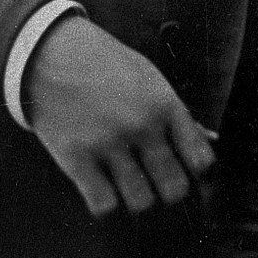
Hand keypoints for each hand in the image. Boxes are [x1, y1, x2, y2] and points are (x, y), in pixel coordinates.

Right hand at [24, 14, 216, 218]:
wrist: (48, 52)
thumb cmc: (104, 64)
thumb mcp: (148, 78)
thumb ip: (177, 113)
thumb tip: (209, 141)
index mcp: (164, 104)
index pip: (201, 160)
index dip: (197, 173)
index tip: (186, 171)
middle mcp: (141, 125)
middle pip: (175, 190)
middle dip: (168, 192)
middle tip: (156, 182)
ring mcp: (108, 143)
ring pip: (141, 203)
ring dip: (137, 198)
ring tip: (128, 183)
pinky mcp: (76, 158)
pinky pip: (104, 205)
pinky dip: (106, 203)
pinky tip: (102, 186)